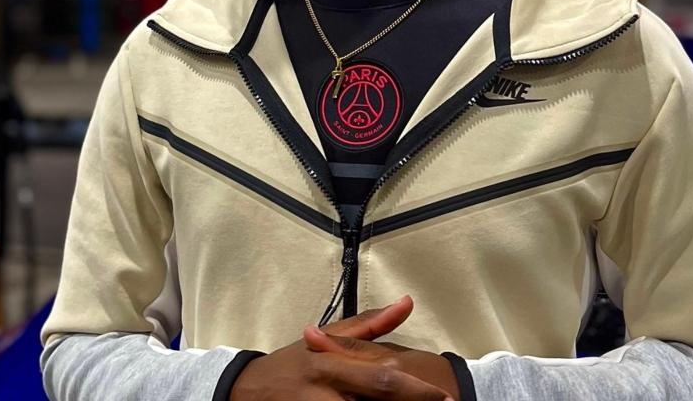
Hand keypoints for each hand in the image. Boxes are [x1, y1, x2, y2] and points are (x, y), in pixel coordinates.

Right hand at [230, 296, 454, 400]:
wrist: (249, 390)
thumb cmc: (293, 363)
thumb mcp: (327, 338)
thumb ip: (371, 324)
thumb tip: (407, 303)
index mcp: (332, 363)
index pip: (382, 379)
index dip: (416, 391)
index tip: (443, 396)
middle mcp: (325, 390)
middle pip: (376, 400)